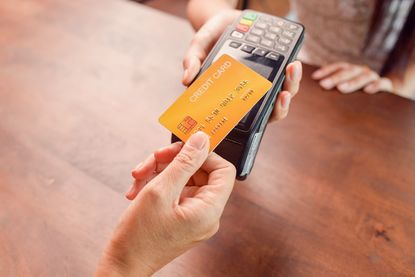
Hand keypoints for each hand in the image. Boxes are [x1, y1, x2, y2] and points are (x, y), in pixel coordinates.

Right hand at [96, 132, 235, 276]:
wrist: (122, 265)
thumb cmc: (139, 236)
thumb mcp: (160, 191)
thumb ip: (184, 162)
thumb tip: (202, 140)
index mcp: (209, 210)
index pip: (223, 170)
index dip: (205, 154)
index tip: (184, 146)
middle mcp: (206, 213)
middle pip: (200, 171)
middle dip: (174, 161)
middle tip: (153, 158)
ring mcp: (193, 215)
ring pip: (183, 178)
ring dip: (160, 171)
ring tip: (138, 178)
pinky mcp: (181, 216)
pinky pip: (175, 190)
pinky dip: (157, 184)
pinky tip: (137, 190)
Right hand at [182, 10, 301, 121]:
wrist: (224, 21)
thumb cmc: (211, 38)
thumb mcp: (199, 45)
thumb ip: (193, 60)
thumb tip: (186, 79)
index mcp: (231, 96)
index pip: (244, 116)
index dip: (254, 120)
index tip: (260, 114)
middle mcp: (249, 93)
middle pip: (269, 110)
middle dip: (280, 105)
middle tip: (283, 93)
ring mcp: (263, 82)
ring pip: (281, 94)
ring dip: (291, 86)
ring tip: (292, 71)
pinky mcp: (274, 68)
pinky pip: (286, 77)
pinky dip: (291, 73)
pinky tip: (293, 61)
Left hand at [312, 62, 393, 93]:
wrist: (385, 102)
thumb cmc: (358, 98)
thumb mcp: (344, 92)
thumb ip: (332, 89)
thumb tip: (313, 90)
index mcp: (351, 71)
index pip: (339, 67)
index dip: (326, 70)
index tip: (314, 77)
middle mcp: (362, 72)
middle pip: (348, 71)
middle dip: (335, 78)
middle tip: (324, 85)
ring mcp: (374, 78)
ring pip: (364, 76)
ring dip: (352, 82)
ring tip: (341, 89)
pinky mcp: (386, 87)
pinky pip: (383, 84)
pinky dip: (376, 85)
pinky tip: (368, 90)